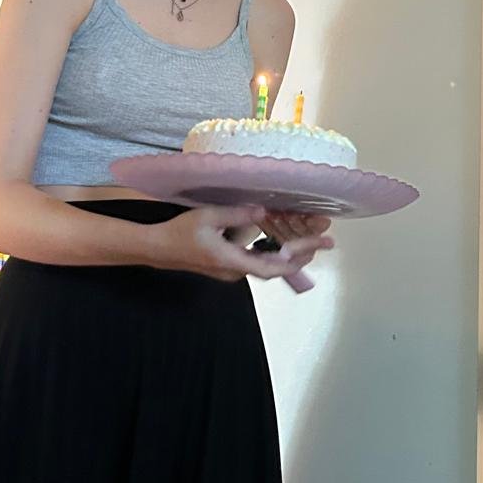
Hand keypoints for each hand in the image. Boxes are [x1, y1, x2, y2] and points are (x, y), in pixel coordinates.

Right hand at [142, 207, 332, 282]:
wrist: (157, 249)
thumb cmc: (180, 233)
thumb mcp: (208, 217)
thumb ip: (237, 214)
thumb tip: (264, 210)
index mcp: (233, 262)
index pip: (275, 265)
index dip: (300, 256)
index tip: (320, 244)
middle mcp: (236, 272)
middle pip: (277, 268)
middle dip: (303, 255)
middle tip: (325, 240)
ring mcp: (232, 271)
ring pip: (268, 266)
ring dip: (290, 255)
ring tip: (310, 240)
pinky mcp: (228, 266)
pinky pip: (257, 262)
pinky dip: (274, 253)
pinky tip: (282, 241)